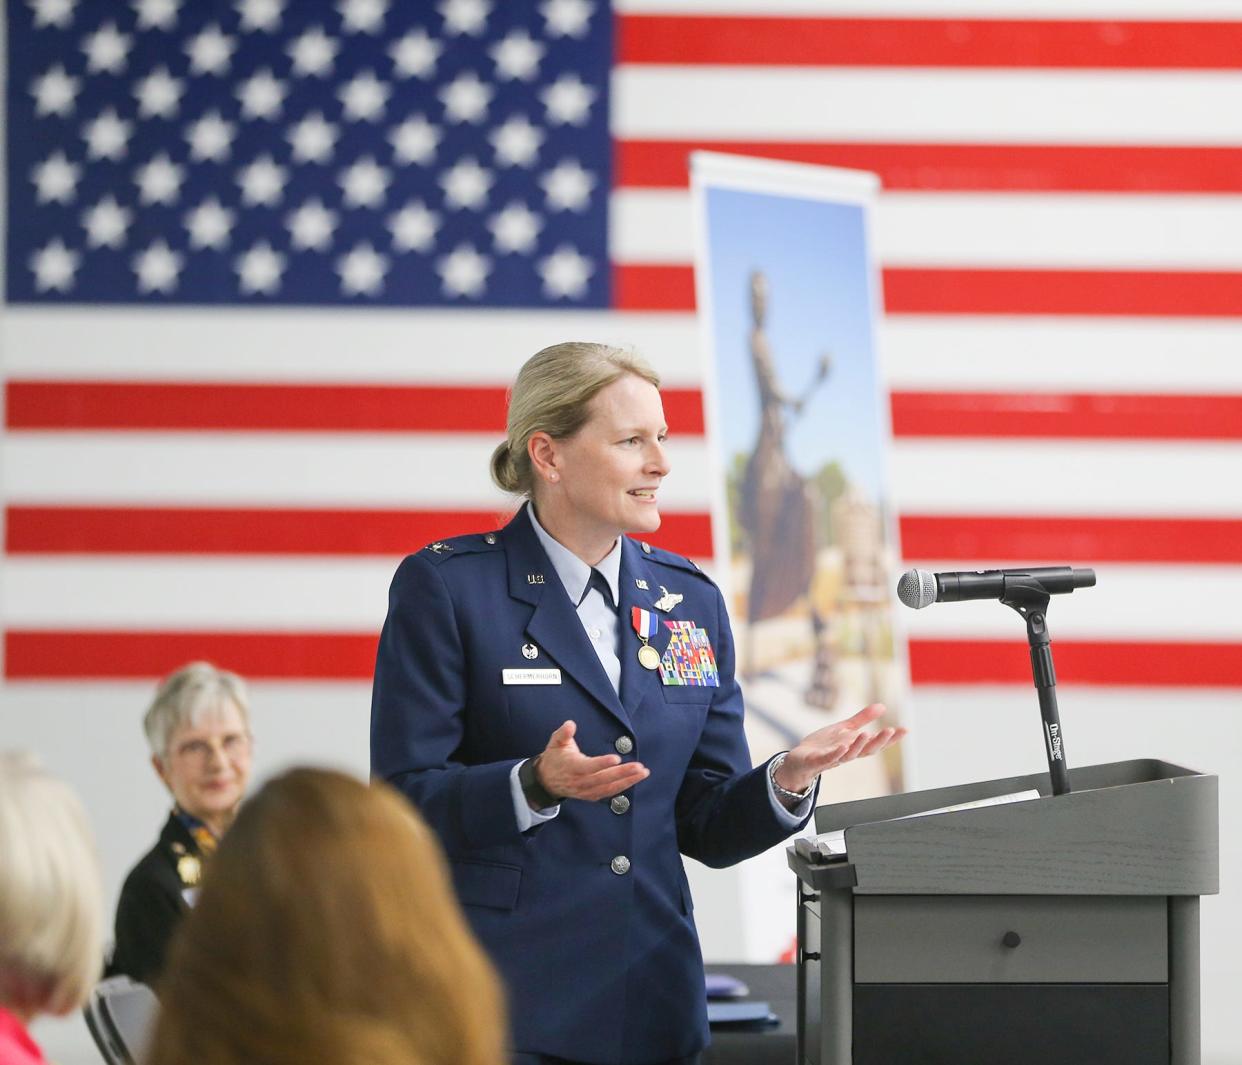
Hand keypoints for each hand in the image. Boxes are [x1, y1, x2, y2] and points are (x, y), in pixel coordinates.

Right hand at [535, 721, 648, 801]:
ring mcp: (586, 790)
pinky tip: (635, 780)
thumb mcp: (555, 742)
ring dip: (627, 781)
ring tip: (643, 773)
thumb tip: (570, 724)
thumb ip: (563, 733)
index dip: (602, 764)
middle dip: (622, 774)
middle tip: (639, 767)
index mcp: (572, 767)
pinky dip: (622, 787)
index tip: (616, 759)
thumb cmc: (554, 758)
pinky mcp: (591, 795)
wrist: (546, 781)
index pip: (589, 767)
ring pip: (609, 788)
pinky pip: (608, 793)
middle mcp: (579, 782)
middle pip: (603, 779)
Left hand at [773, 704, 905, 794]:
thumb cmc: (823, 745)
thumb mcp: (844, 729)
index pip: (876, 743)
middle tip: (891, 731)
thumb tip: (883, 706)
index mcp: (854, 746)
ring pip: (849, 755)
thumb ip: (862, 719)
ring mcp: (832, 758)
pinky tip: (843, 746)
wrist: (799, 760)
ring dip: (859, 745)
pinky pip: (828, 758)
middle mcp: (846, 754)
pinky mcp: (817, 761)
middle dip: (879, 742)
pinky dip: (836, 753)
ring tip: (868, 734)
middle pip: (866, 750)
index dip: (891, 738)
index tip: (905, 730)